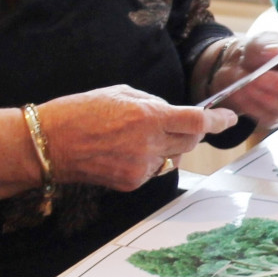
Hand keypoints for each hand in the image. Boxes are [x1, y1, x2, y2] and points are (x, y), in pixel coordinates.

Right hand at [36, 84, 238, 191]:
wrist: (48, 144)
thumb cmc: (80, 112)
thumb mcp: (121, 93)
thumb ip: (153, 103)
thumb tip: (173, 113)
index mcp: (149, 117)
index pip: (198, 121)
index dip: (218, 120)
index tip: (228, 117)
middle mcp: (150, 144)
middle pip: (191, 141)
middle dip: (190, 131)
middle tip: (174, 123)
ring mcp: (142, 167)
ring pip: (173, 157)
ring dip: (168, 147)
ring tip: (137, 136)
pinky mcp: (132, 183)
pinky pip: (154, 170)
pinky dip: (149, 160)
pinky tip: (125, 152)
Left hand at [200, 33, 277, 128]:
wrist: (242, 68)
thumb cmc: (261, 50)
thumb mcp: (262, 40)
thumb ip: (268, 44)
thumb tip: (276, 51)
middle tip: (256, 77)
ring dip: (264, 96)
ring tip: (244, 83)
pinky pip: (270, 117)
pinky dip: (253, 105)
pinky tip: (241, 92)